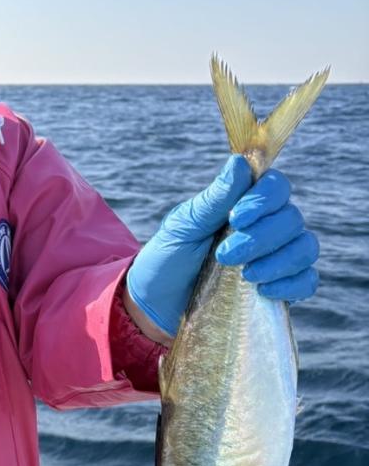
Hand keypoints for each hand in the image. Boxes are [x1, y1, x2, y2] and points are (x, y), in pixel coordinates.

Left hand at [125, 155, 319, 337]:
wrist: (158, 302)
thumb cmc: (170, 256)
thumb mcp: (184, 226)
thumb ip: (214, 198)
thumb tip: (239, 163)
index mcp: (246, 203)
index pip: (276, 187)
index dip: (264, 199)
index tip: (236, 218)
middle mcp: (269, 226)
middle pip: (292, 219)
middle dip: (261, 238)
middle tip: (225, 255)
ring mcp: (278, 257)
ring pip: (305, 248)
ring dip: (279, 261)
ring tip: (246, 275)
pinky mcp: (281, 288)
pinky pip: (307, 281)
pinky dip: (292, 284)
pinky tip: (263, 290)